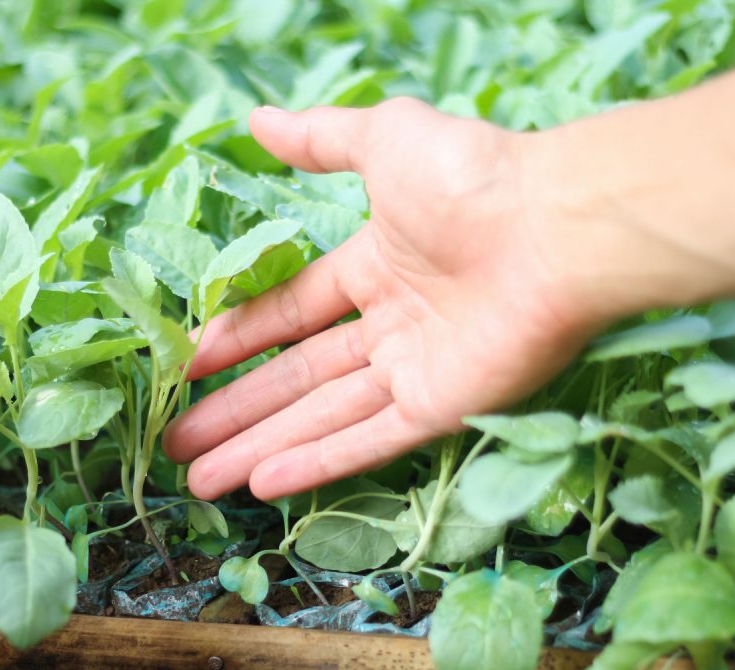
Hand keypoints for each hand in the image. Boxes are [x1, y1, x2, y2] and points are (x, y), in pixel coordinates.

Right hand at [162, 99, 607, 499]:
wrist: (559, 227)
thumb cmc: (471, 179)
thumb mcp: (384, 139)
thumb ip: (320, 140)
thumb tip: (255, 119)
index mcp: (376, 267)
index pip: (292, 313)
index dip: (239, 339)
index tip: (188, 365)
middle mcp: (392, 326)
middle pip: (295, 377)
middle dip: (234, 411)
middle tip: (176, 443)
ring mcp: (416, 371)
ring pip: (319, 417)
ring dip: (257, 447)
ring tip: (197, 479)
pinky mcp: (442, 408)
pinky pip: (367, 441)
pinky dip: (315, 463)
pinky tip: (261, 484)